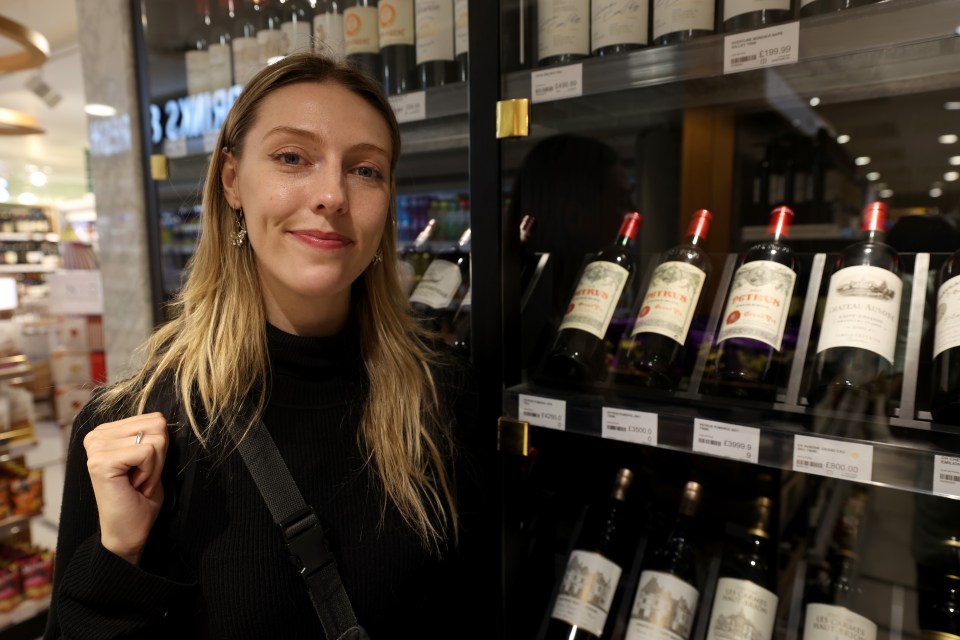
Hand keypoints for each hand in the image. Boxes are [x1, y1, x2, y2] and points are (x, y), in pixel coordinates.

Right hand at [83, 412, 168, 565]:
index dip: (159, 447)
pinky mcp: (101, 462)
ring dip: (155, 466)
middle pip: (157, 425)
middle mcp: (96, 435)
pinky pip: (148, 452)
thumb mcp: (151, 458)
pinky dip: (151, 472)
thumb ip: (152, 434)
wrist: (128, 532)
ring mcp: (96, 448)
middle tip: (142, 477)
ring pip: (155, 438)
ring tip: (137, 482)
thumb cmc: (140, 497)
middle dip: (159, 455)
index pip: (154, 418)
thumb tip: (162, 418)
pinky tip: (134, 486)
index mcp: (106, 431)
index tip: (143, 469)